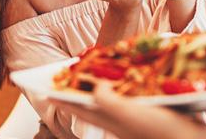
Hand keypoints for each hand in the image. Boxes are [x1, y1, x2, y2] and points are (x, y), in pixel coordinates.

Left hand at [52, 83, 205, 138]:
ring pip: (110, 99)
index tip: (43, 88)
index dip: (60, 98)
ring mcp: (134, 117)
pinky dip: (123, 85)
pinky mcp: (150, 112)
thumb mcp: (130, 116)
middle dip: (77, 89)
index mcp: (109, 121)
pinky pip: (129, 96)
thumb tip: (95, 85)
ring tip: (90, 72)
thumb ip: (107, 102)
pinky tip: (126, 77)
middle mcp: (118, 120)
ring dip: (100, 85)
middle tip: (66, 75)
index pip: (77, 108)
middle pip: (91, 103)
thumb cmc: (162, 133)